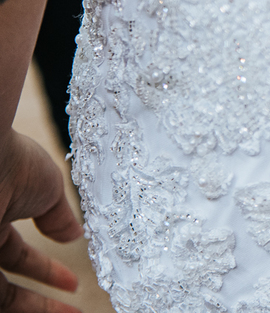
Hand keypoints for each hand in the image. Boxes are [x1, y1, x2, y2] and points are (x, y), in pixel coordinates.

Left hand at [0, 129, 82, 312]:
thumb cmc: (9, 160)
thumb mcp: (45, 186)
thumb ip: (58, 215)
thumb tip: (74, 234)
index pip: (17, 257)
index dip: (47, 272)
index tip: (74, 283)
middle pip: (4, 287)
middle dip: (39, 303)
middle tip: (71, 311)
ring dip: (35, 308)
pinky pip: (0, 297)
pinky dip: (29, 306)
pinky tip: (56, 307)